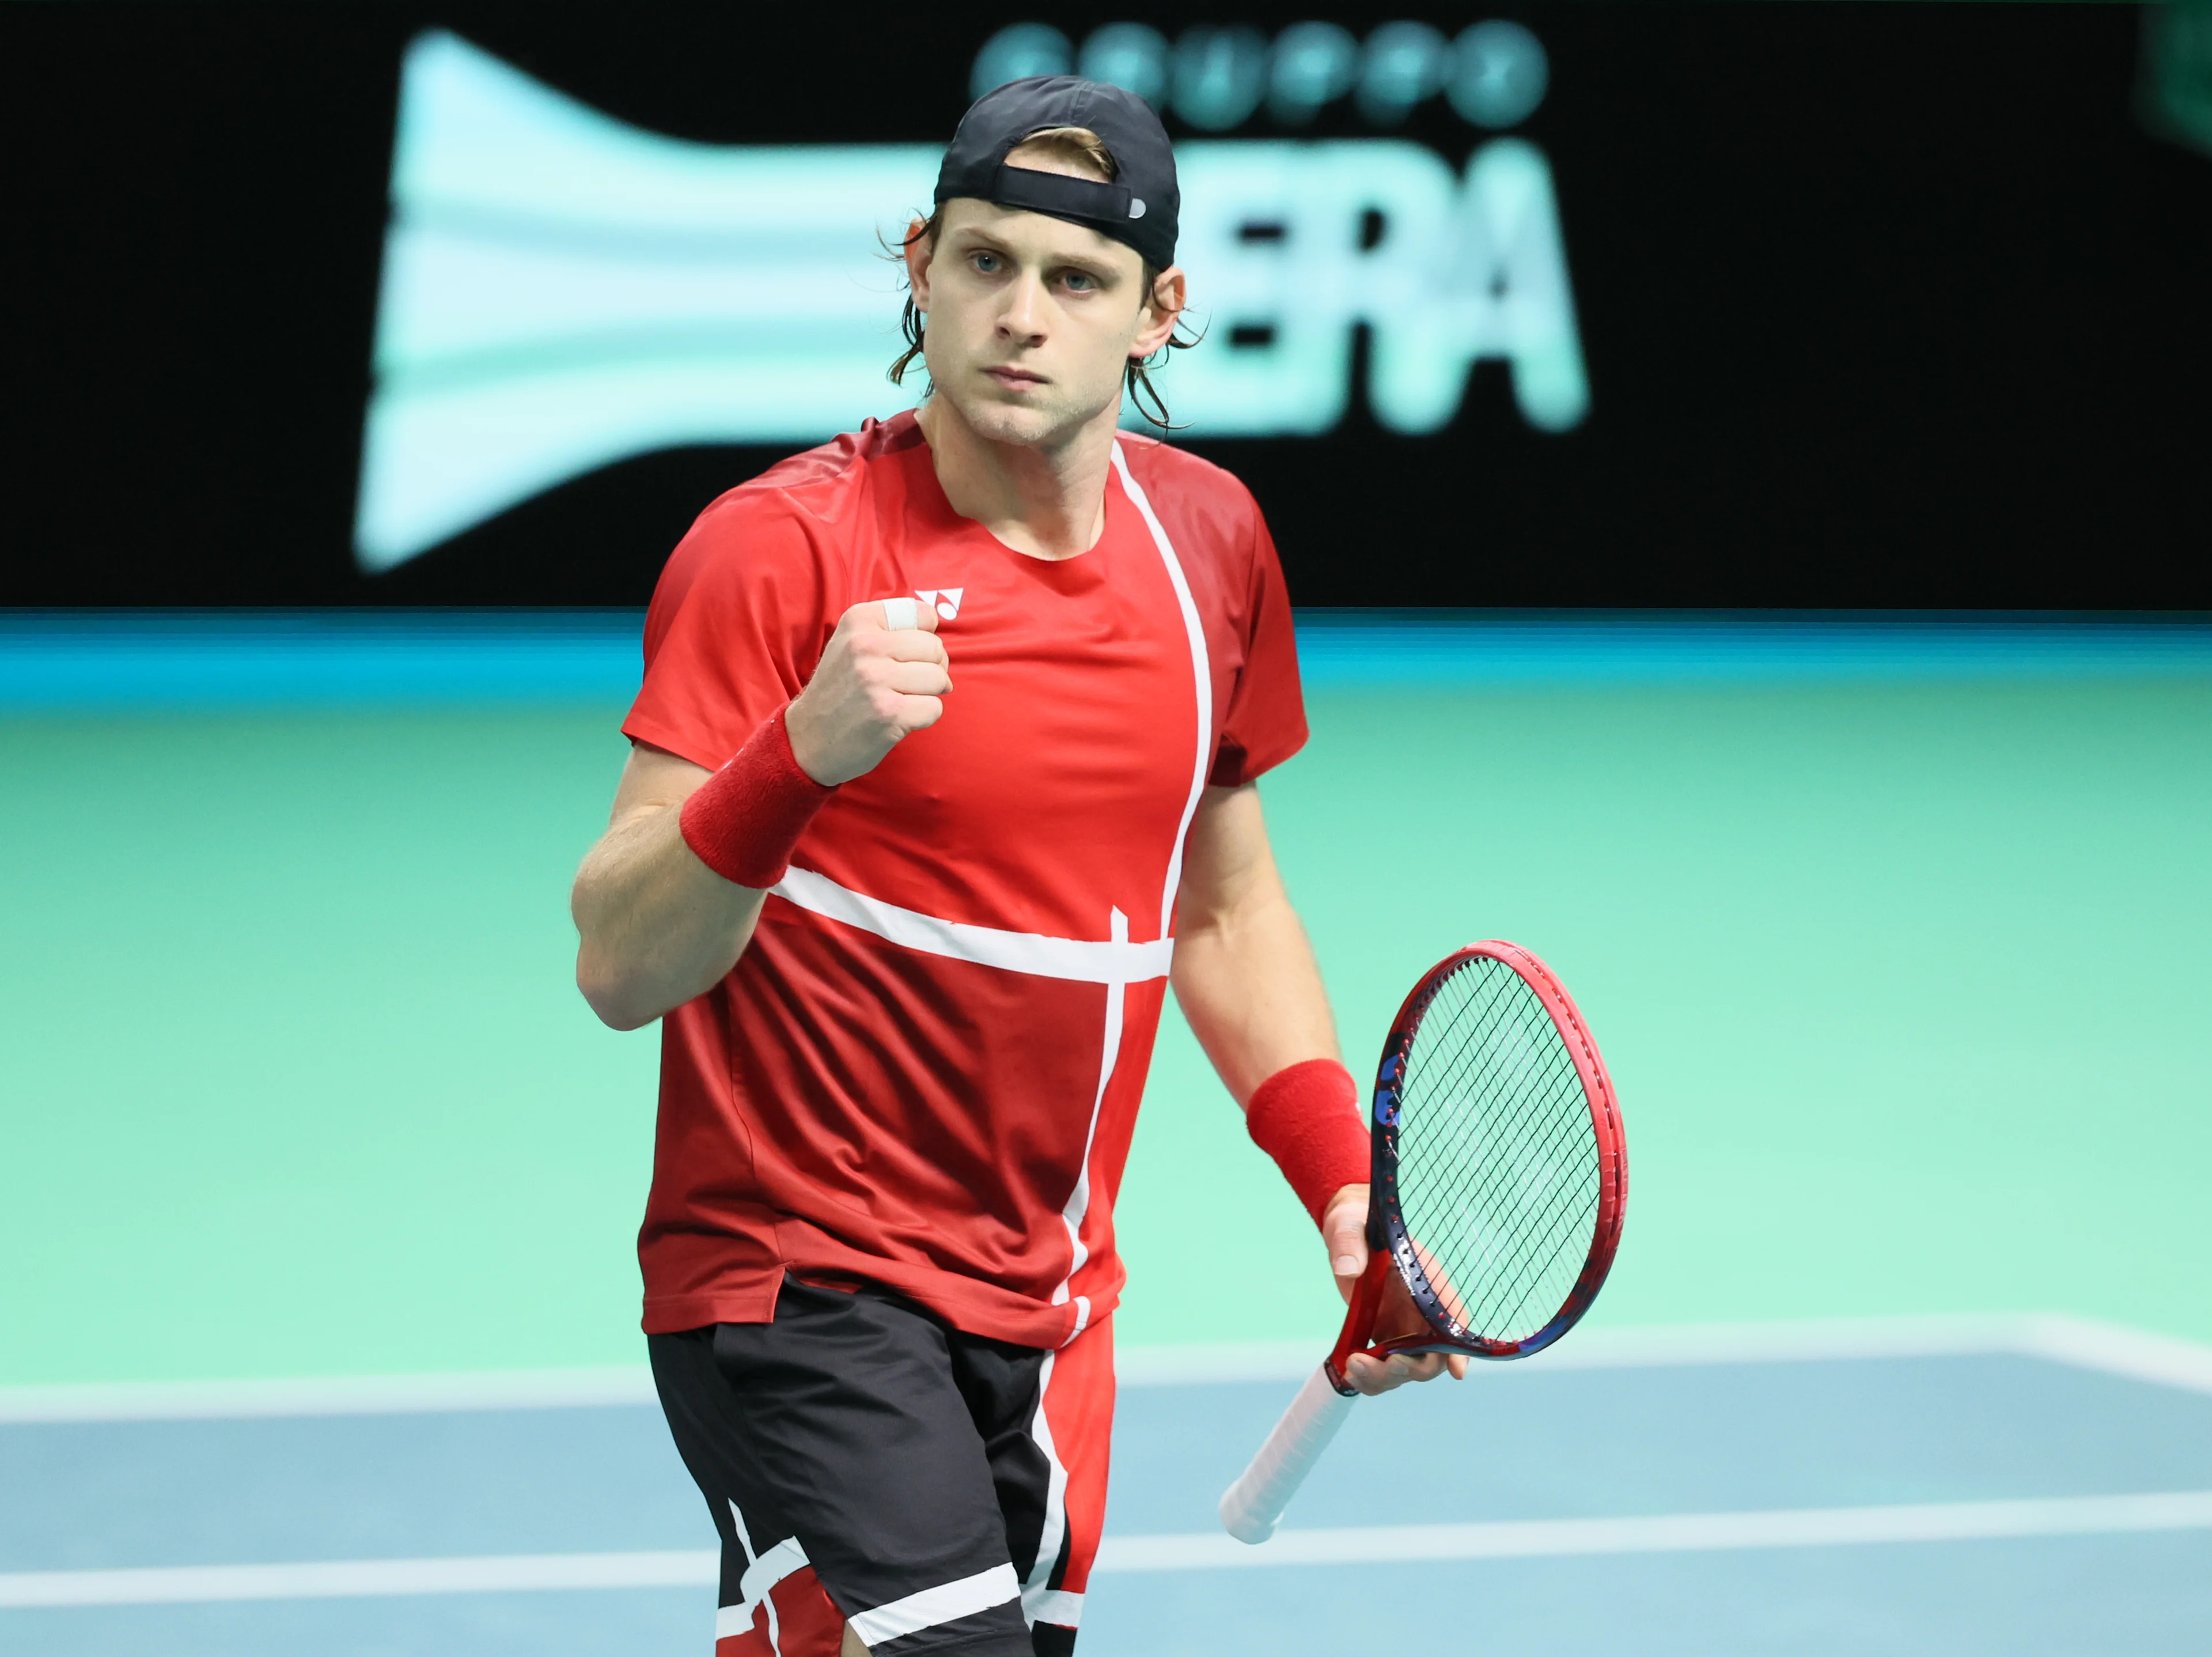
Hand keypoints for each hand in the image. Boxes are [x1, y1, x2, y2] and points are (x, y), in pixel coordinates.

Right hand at [785, 599, 951, 785]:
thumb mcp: (850, 643)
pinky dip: (925, 716)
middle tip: (910, 682)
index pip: (924, 614)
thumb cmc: (839, 691)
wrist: (807, 739)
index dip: (926, 637)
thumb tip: (938, 624)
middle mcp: (865, 645)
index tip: (908, 655)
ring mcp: (876, 679)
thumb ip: (889, 628)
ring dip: (929, 693)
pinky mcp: (890, 713)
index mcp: (858, 621)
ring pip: (939, 678)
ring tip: (903, 699)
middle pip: (934, 648)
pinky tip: (901, 718)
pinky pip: (934, 707)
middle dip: (933, 667)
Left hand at [1319, 1184, 1468, 1396]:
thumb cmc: (1356, 1226)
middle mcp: (1422, 1311)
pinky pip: (1385, 1369)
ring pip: (1408, 1369)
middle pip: (1432, 1356)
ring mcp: (1405, 1328)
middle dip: (1407, 1369)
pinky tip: (1349, 1371)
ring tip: (1351, 1366)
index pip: (1454, 1317)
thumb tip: (1348, 1269)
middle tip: (1368, 1363)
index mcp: (1426, 1281)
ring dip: (1383, 1378)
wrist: (1348, 1235)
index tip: (1456, 1370)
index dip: (1459, 1346)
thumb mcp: (1349, 1228)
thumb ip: (1349, 1245)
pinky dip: (1370, 1378)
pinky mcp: (1385, 1338)